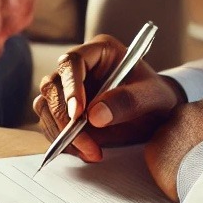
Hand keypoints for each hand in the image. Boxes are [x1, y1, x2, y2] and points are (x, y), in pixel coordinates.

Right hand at [33, 34, 185, 162]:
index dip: (71, 86)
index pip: (72, 62)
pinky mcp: (63, 110)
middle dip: (64, 118)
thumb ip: (128, 102)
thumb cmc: (157, 98)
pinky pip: (50, 124)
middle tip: (86, 144)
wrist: (157, 115)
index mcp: (99, 51)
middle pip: (52, 86)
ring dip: (60, 132)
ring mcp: (67, 88)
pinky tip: (87, 151)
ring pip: (45, 106)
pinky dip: (63, 141)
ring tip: (91, 151)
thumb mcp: (153, 97)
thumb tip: (95, 116)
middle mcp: (78, 67)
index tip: (78, 114)